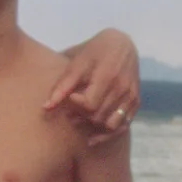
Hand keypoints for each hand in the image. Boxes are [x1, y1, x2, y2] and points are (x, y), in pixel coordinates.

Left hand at [44, 28, 140, 142]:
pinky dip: (107, 135)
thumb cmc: (94, 51)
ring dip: (93, 127)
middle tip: (69, 114)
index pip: (89, 104)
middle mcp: (122, 87)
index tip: (69, 99)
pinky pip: (122, 126)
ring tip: (80, 121)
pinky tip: (92, 138)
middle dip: (81, 118)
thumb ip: (62, 85)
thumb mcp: (77, 62)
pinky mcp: (135, 102)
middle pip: (98, 116)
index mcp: (107, 75)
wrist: (122, 44)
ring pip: (110, 125)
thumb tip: (46, 107)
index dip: (75, 106)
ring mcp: (131, 96)